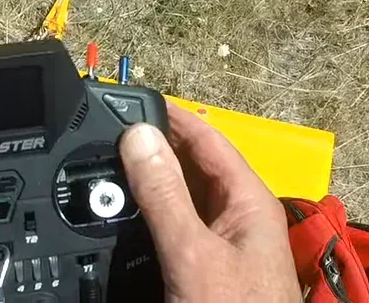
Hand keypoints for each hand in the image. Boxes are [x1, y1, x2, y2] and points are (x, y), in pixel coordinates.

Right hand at [119, 104, 301, 302]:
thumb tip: (140, 137)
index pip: (209, 140)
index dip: (173, 117)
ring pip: (188, 197)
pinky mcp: (213, 267)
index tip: (137, 101)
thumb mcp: (191, 251)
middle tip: (117, 131)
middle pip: (197, 166)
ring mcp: (229, 244)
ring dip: (158, 180)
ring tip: (119, 164)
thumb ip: (164, 196)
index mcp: (251, 202)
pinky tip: (135, 213)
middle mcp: (243, 218)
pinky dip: (158, 212)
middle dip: (160, 146)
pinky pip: (184, 226)